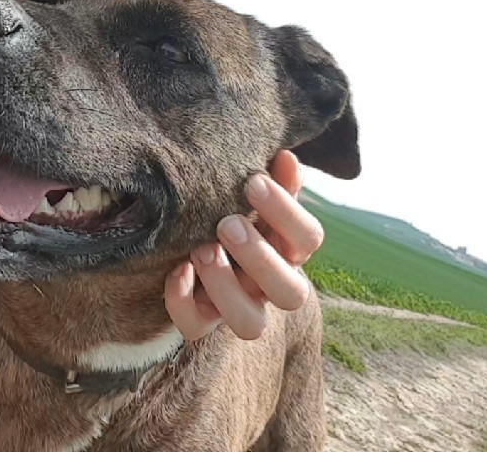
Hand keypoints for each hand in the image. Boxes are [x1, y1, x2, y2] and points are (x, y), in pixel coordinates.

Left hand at [164, 150, 324, 340]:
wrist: (193, 242)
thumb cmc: (233, 212)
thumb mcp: (253, 197)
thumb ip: (273, 181)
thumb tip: (284, 157)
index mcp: (289, 250)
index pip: (310, 239)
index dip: (286, 213)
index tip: (253, 182)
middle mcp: (270, 286)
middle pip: (291, 294)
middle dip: (259, 258)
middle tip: (226, 224)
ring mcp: (238, 307)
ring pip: (250, 324)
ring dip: (225, 286)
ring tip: (200, 250)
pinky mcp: (202, 321)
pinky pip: (195, 328)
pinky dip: (182, 301)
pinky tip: (176, 269)